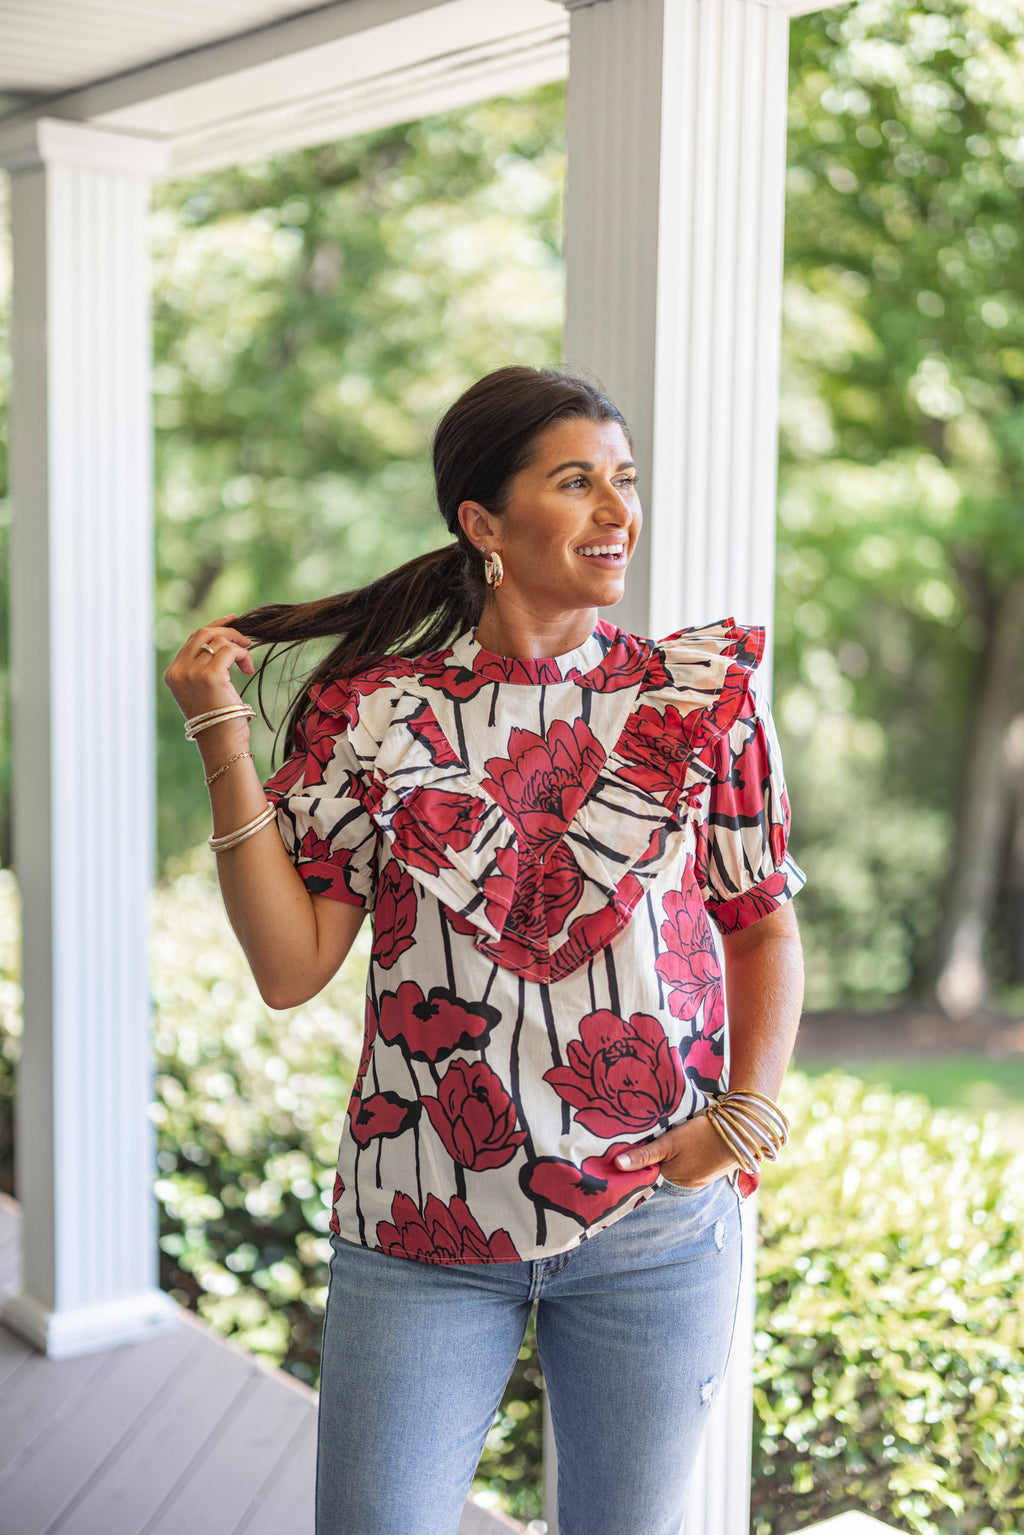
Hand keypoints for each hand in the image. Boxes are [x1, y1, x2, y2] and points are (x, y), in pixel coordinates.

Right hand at [163, 614, 255, 722]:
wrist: (221, 744)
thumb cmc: (218, 721)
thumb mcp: (203, 691)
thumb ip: (204, 668)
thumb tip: (223, 642)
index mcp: (173, 674)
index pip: (192, 639)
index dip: (215, 627)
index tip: (233, 622)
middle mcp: (178, 671)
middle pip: (203, 633)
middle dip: (227, 631)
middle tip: (246, 640)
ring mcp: (191, 673)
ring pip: (218, 640)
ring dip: (239, 648)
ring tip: (247, 665)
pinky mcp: (209, 676)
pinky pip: (230, 650)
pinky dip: (243, 655)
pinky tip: (248, 669)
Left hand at [614, 1114, 737, 1189]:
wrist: (742, 1132)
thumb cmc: (703, 1135)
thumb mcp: (670, 1141)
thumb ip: (645, 1155)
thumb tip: (617, 1165)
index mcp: (673, 1178)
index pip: (648, 1172)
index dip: (640, 1162)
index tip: (628, 1150)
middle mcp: (686, 1183)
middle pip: (664, 1169)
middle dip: (657, 1158)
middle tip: (647, 1138)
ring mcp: (701, 1178)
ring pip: (679, 1166)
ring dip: (673, 1157)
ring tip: (669, 1139)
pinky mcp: (713, 1169)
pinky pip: (693, 1165)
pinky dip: (688, 1156)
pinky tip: (688, 1144)